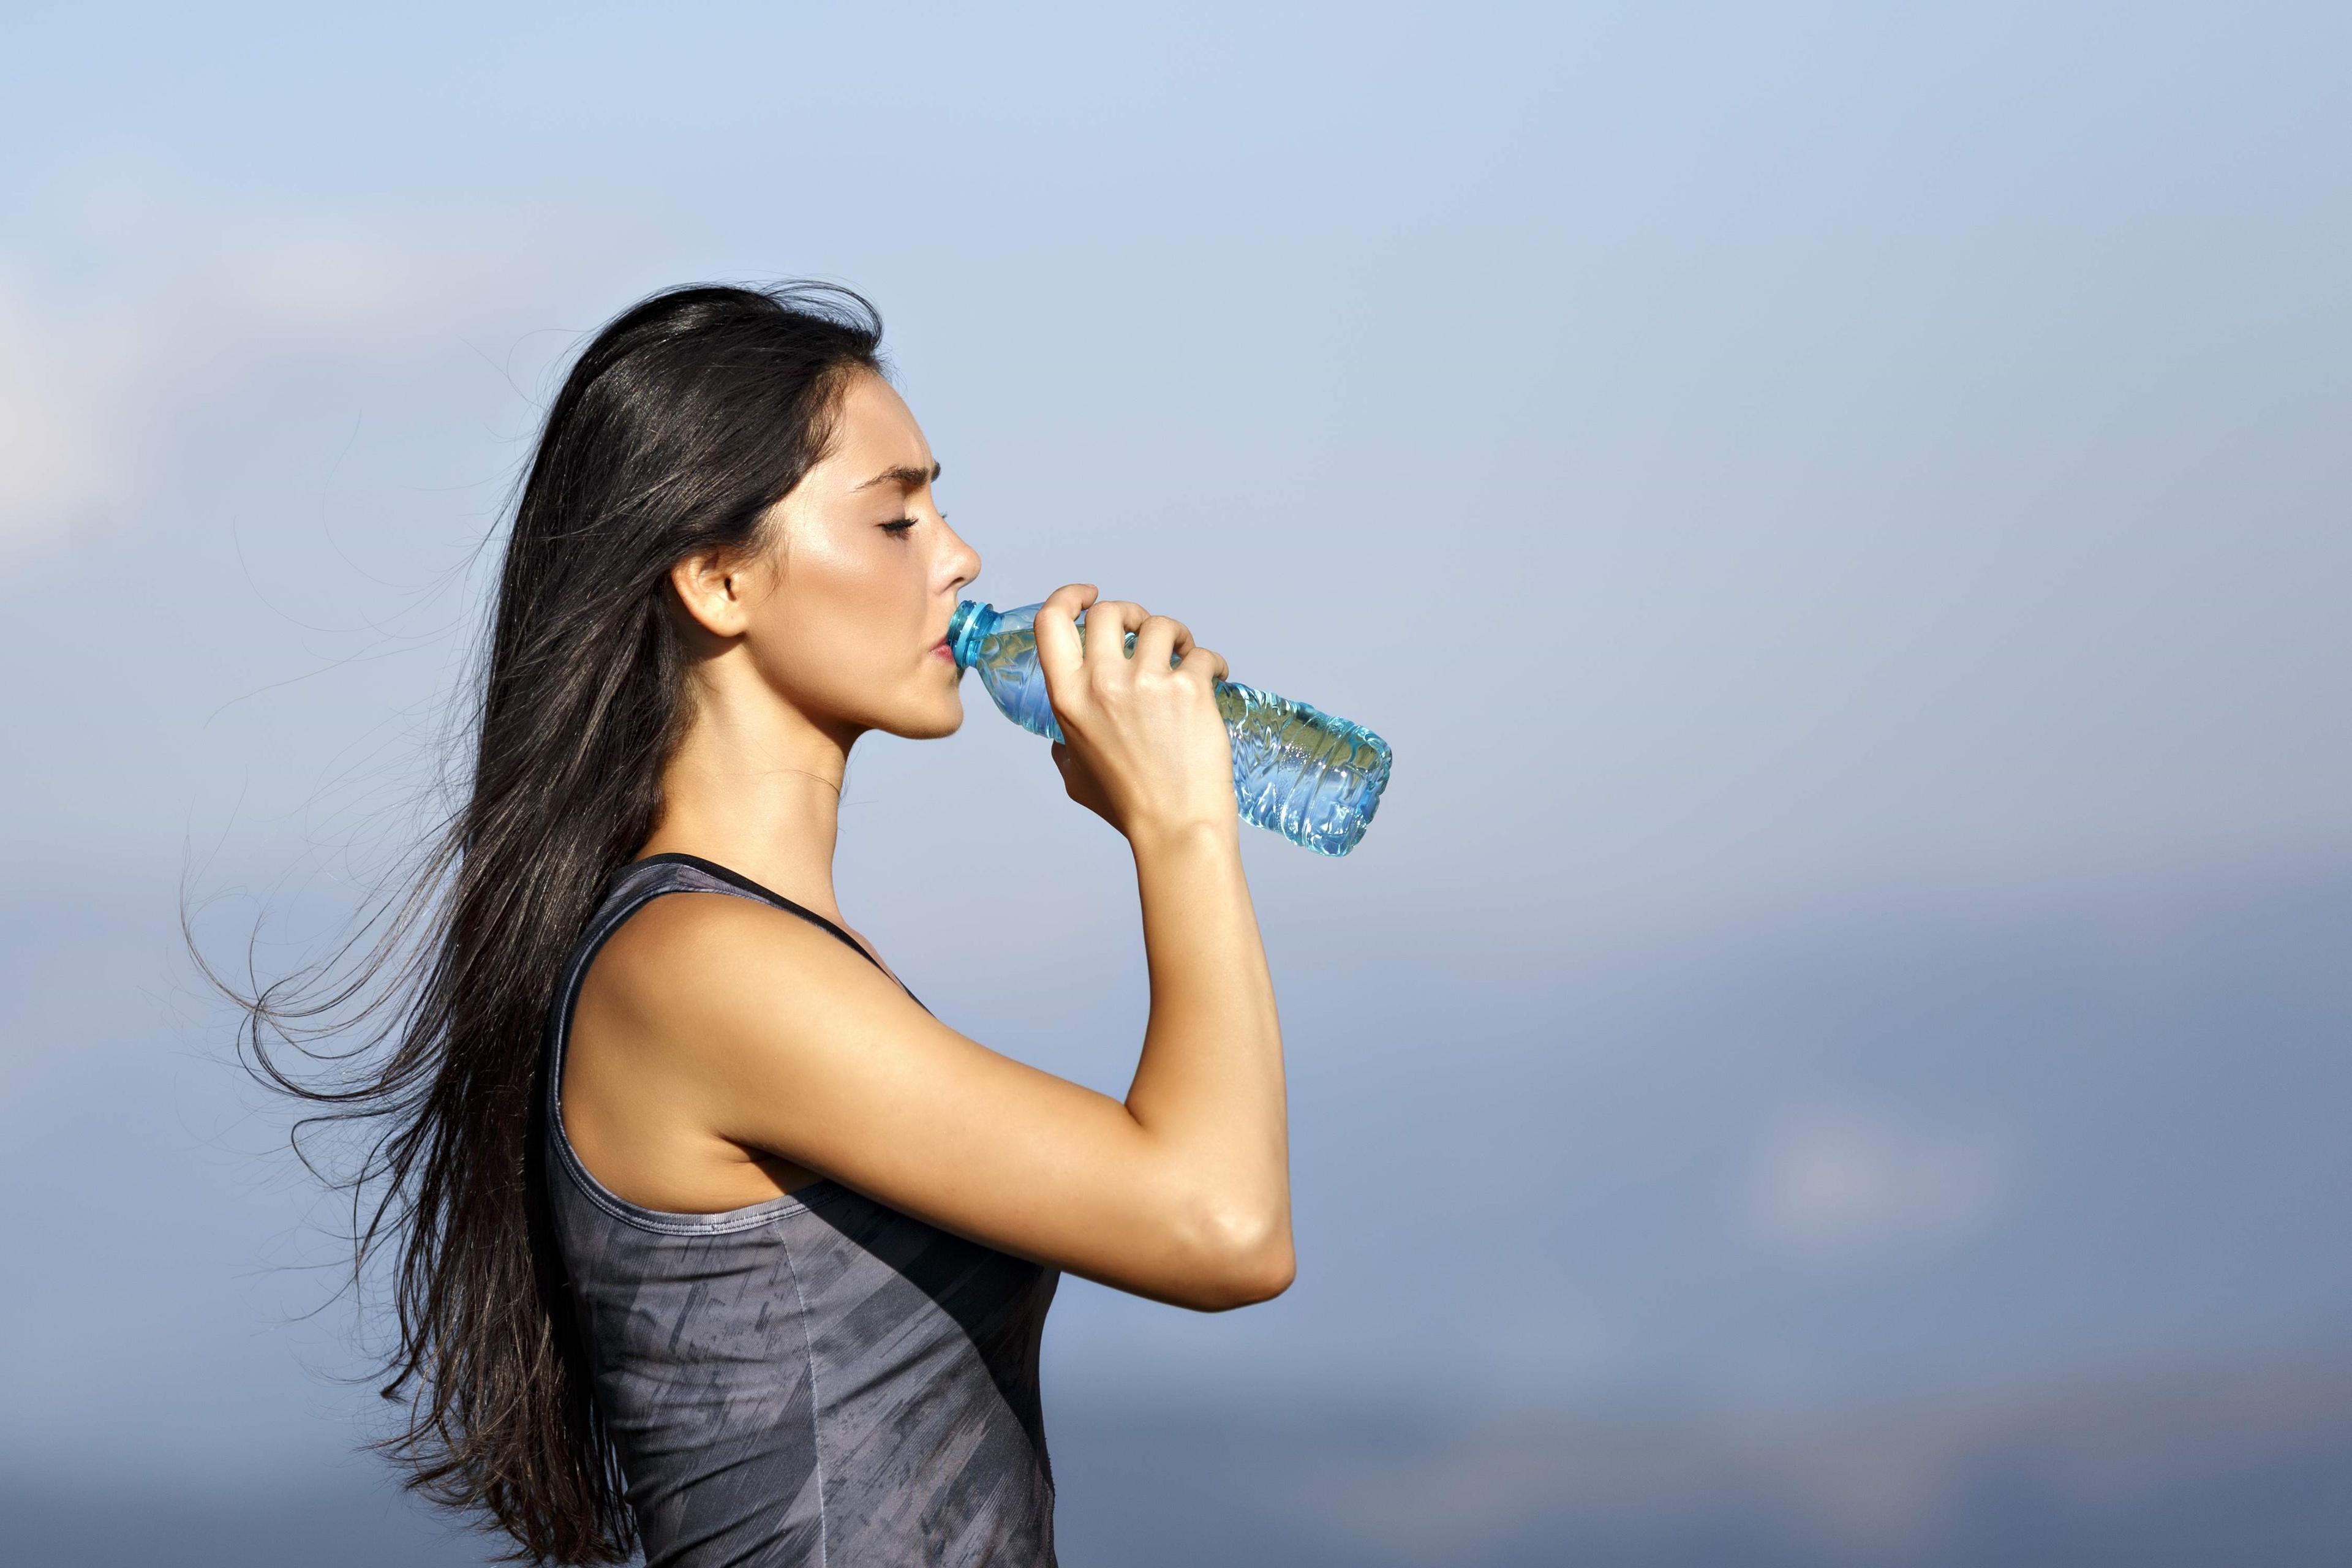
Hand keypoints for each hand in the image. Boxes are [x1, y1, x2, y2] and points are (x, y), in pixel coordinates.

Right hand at [1034, 583, 1235, 847]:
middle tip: (1143, 630)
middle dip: (1129, 613)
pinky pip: (1202, 654)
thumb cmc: (1127, 806)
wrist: (1175, 827)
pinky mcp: (1190, 691)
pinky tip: (1215, 677)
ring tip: (1184, 654)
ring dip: (1175, 634)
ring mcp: (1147, 684)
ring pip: (1159, 625)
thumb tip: (1060, 740)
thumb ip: (1064, 747)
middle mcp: (1103, 685)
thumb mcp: (1075, 776)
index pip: (1051, 622)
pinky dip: (1212, 661)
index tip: (1088, 595)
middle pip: (1108, 611)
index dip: (1069, 597)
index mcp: (1067, 699)